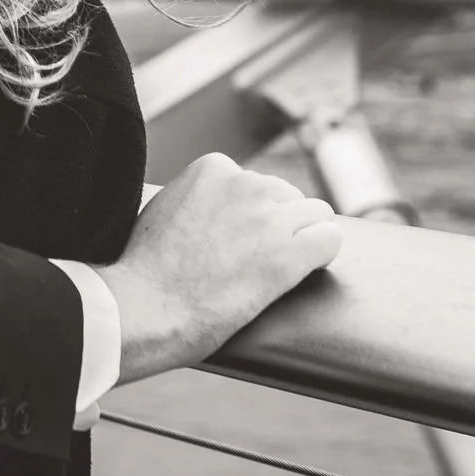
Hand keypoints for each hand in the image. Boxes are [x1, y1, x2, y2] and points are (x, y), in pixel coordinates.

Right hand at [96, 153, 340, 384]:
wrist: (145, 307)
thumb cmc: (145, 270)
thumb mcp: (164, 209)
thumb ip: (195, 198)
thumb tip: (211, 207)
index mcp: (213, 168)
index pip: (256, 182)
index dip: (251, 213)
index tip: (237, 238)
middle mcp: (245, 184)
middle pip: (287, 195)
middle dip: (278, 223)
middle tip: (257, 256)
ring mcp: (269, 219)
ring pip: (317, 214)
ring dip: (302, 238)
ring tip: (279, 266)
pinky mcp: (287, 256)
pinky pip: (330, 240)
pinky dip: (322, 255)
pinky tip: (305, 270)